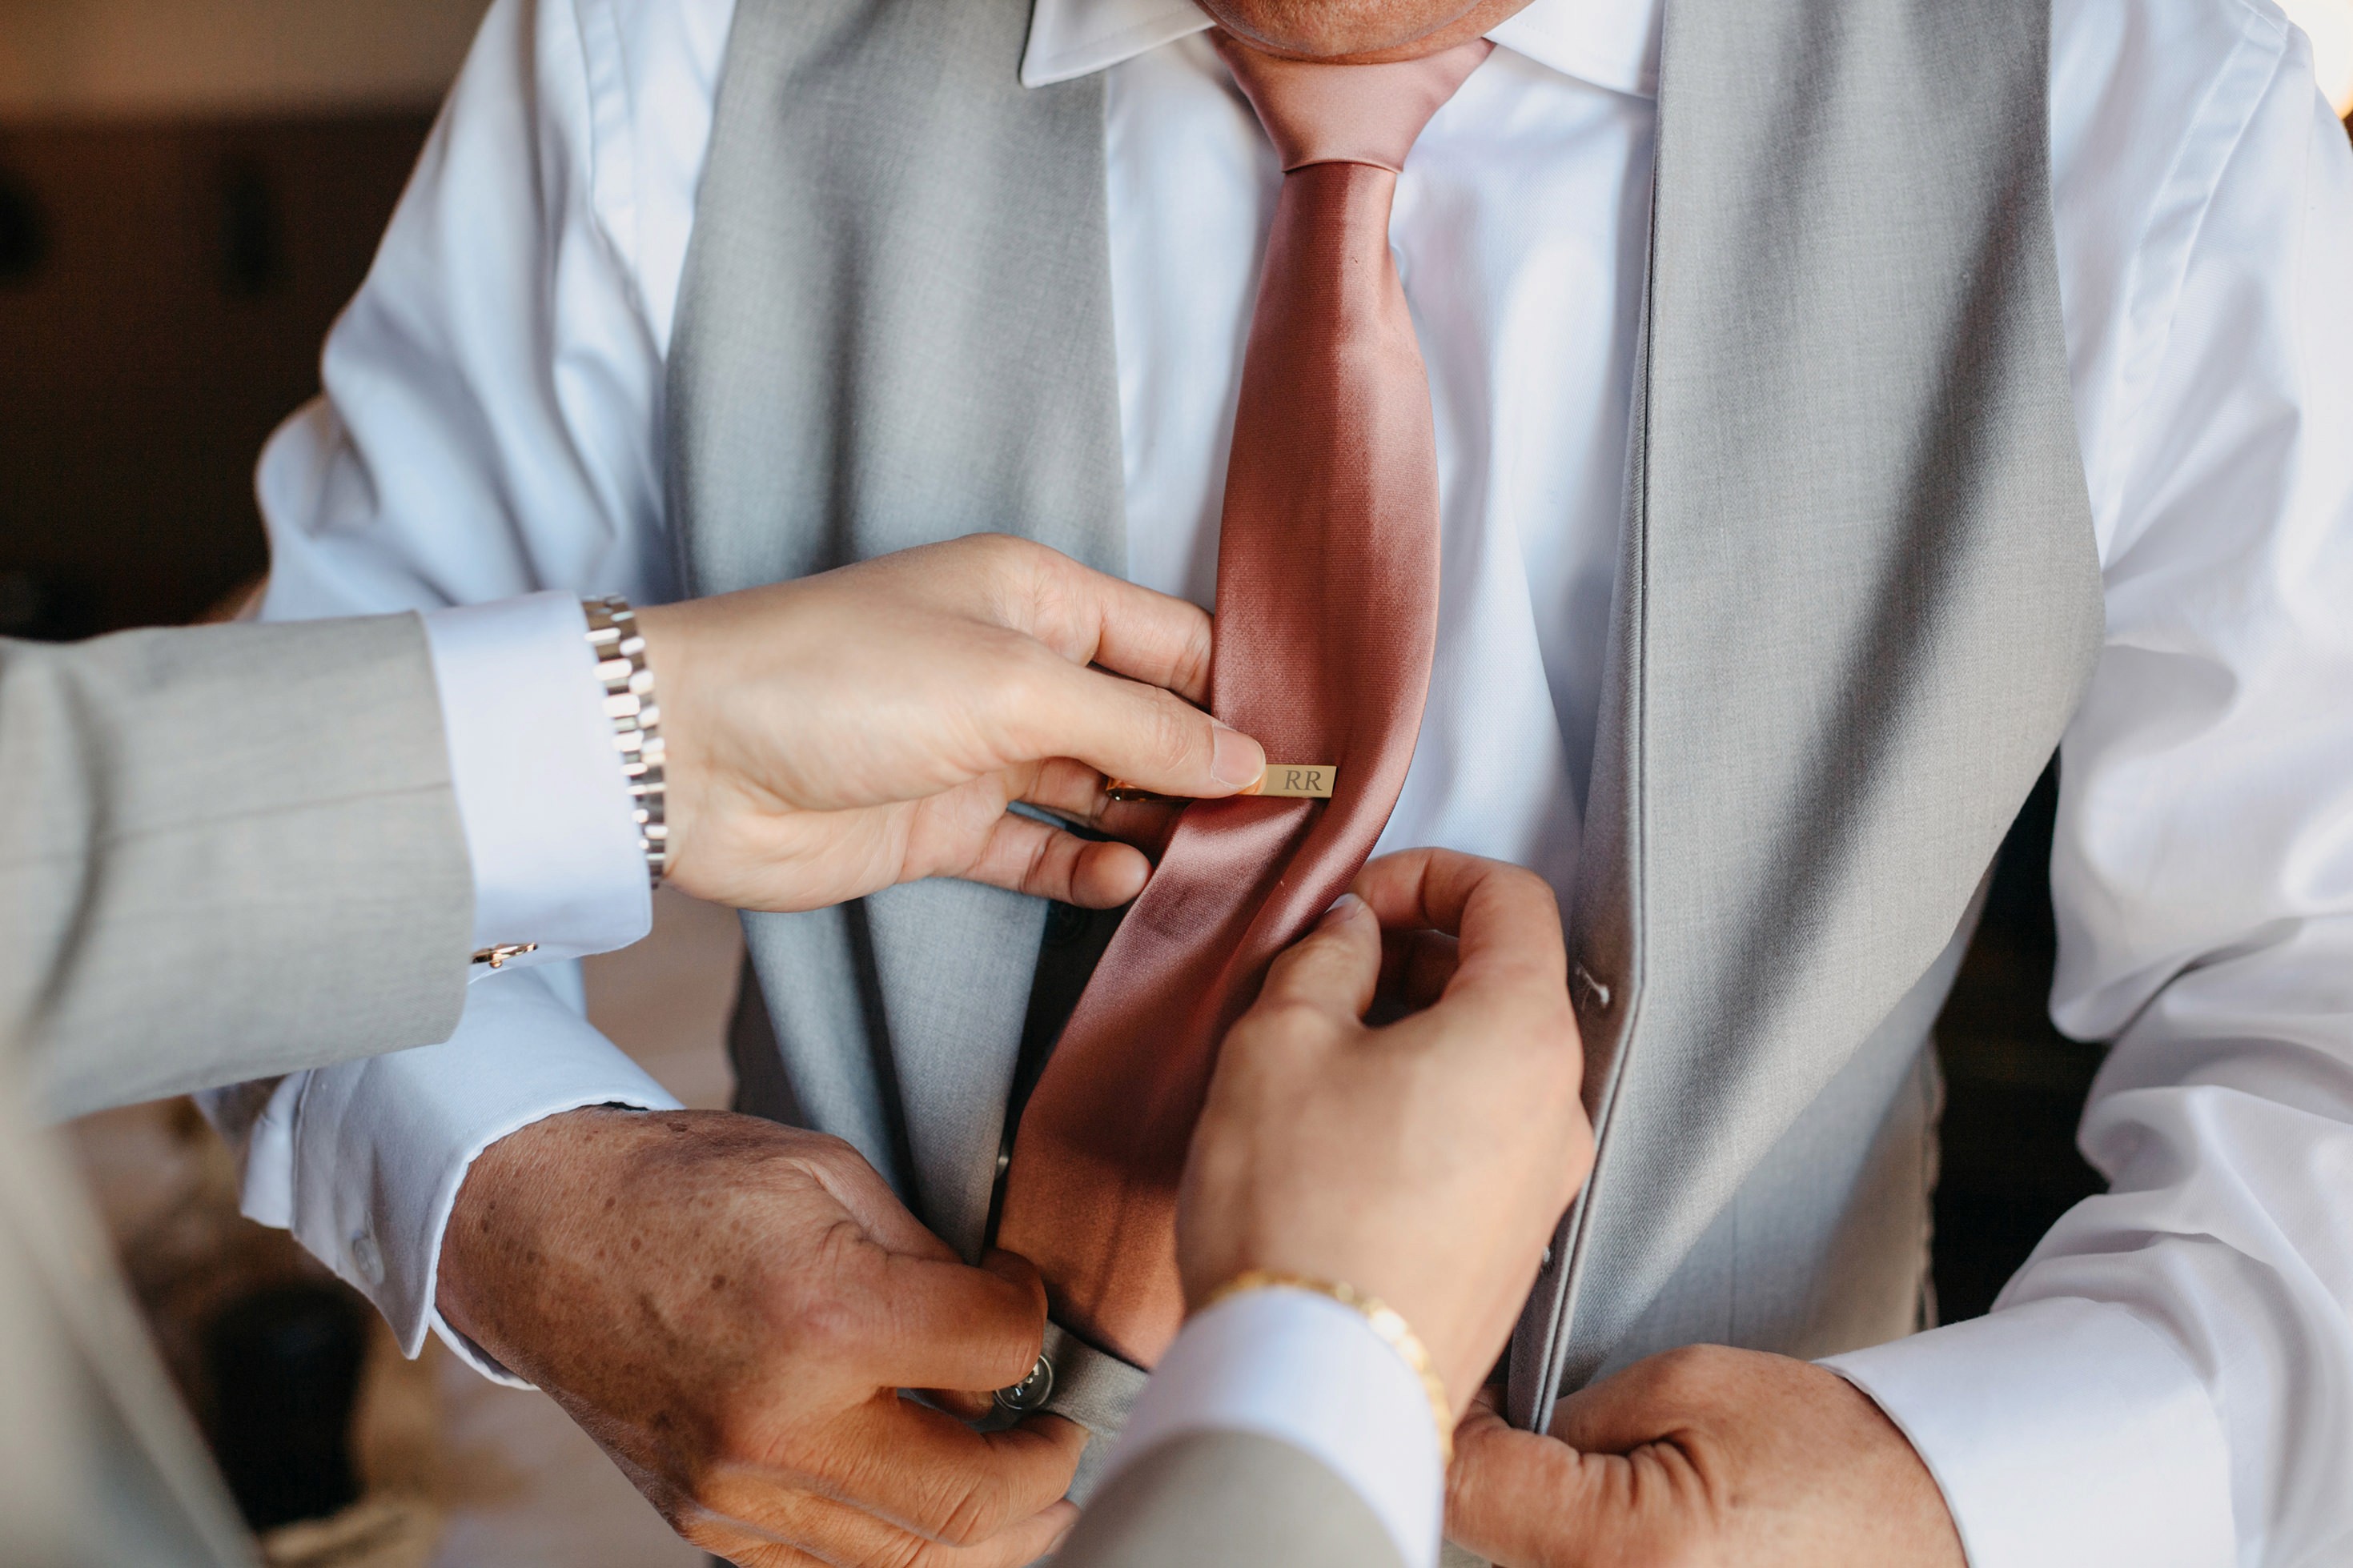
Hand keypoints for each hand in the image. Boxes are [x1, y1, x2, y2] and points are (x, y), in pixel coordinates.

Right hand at [436, 1108, 1086, 1566]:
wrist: (541, 1237)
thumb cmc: (683, 1189)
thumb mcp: (828, 1173)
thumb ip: (930, 1259)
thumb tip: (1004, 1324)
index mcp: (823, 1317)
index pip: (997, 1357)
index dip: (1035, 1325)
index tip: (1024, 1303)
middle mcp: (780, 1425)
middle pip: (972, 1502)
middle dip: (1048, 1474)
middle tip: (1065, 1437)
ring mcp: (738, 1491)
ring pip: (911, 1562)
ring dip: (995, 1535)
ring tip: (1027, 1490)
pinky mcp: (709, 1522)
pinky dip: (903, 1548)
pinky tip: (933, 1505)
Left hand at [636, 534, 1265, 912]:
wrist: (689, 759)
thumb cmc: (839, 680)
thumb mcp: (1011, 685)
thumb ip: (1137, 724)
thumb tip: (1246, 756)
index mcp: (1039, 598)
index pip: (1174, 642)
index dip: (1243, 694)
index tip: (1312, 754)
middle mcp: (1018, 669)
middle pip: (1147, 722)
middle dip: (1211, 771)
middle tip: (1283, 827)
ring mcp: (982, 752)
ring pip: (1103, 793)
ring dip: (1158, 829)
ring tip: (1219, 868)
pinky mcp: (945, 827)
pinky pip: (1042, 852)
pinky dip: (1087, 873)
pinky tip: (1126, 887)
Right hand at [1178, 848, 1591, 1410]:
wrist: (1314, 1385)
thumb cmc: (1300, 1217)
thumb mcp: (1278, 1040)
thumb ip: (1324, 957)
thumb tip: (1347, 934)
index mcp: (1523, 1036)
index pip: (1513, 897)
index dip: (1428, 874)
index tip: (1360, 900)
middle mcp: (1558, 1110)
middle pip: (1505, 982)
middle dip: (1412, 958)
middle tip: (1323, 977)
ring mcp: (1543, 1187)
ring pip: (1488, 1065)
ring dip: (1411, 1037)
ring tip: (1315, 1062)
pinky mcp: (1511, 1247)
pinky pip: (1479, 1139)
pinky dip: (1421, 1108)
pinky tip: (1336, 1136)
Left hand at [1446, 1345, 1965, 1566]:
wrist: (1932, 1524)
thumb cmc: (1826, 1454)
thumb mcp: (1683, 1388)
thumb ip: (1562, 1418)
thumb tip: (1484, 1433)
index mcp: (1622, 1555)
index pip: (1459, 1484)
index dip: (1446, 1417)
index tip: (1465, 1380)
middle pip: (1480, 1540)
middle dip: (1487, 1476)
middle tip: (1522, 1420)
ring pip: (1520, 1567)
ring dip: (1528, 1523)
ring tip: (1590, 1482)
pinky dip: (1572, 1553)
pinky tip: (1618, 1527)